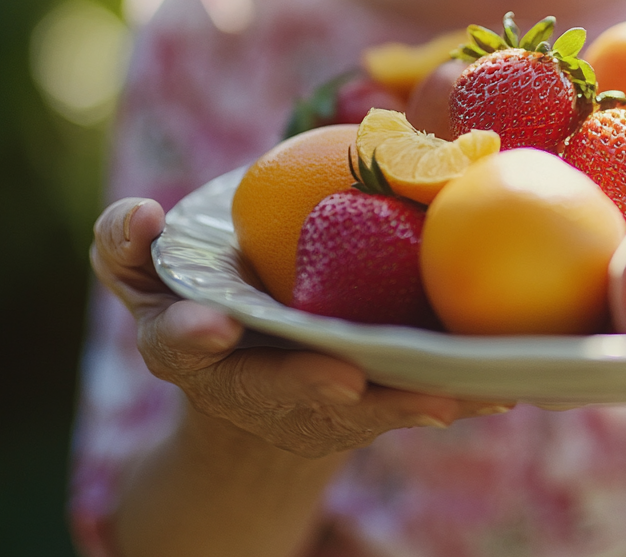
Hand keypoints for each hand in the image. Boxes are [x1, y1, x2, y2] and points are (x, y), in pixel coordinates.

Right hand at [91, 197, 508, 458]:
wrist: (248, 373)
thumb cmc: (203, 302)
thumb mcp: (148, 272)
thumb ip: (127, 243)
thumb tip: (140, 214)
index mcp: (188, 348)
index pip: (179, 345)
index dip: (193, 337)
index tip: (214, 329)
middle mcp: (248, 386)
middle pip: (276, 391)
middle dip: (306, 387)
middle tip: (342, 380)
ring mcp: (308, 404)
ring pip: (358, 410)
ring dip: (399, 404)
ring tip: (446, 396)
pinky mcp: (362, 412)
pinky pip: (408, 403)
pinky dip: (450, 401)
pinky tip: (498, 393)